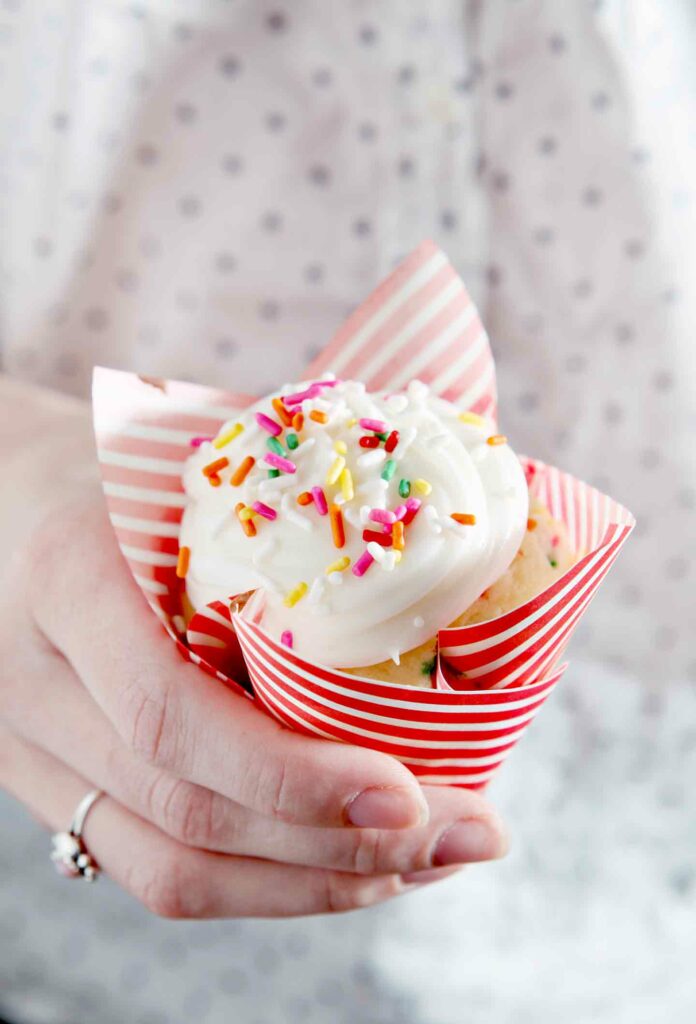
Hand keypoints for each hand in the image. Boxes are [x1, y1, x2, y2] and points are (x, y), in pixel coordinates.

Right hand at [0, 488, 507, 917]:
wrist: (0, 495)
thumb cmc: (106, 465)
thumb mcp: (174, 464)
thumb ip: (271, 512)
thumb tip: (445, 556)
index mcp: (66, 577)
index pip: (169, 713)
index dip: (292, 774)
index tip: (413, 792)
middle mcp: (34, 682)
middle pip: (187, 811)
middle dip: (343, 845)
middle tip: (469, 835)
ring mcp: (30, 748)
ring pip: (171, 866)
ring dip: (314, 883)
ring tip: (428, 863)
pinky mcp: (49, 784)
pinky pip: (150, 865)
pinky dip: (260, 885)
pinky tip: (345, 867)